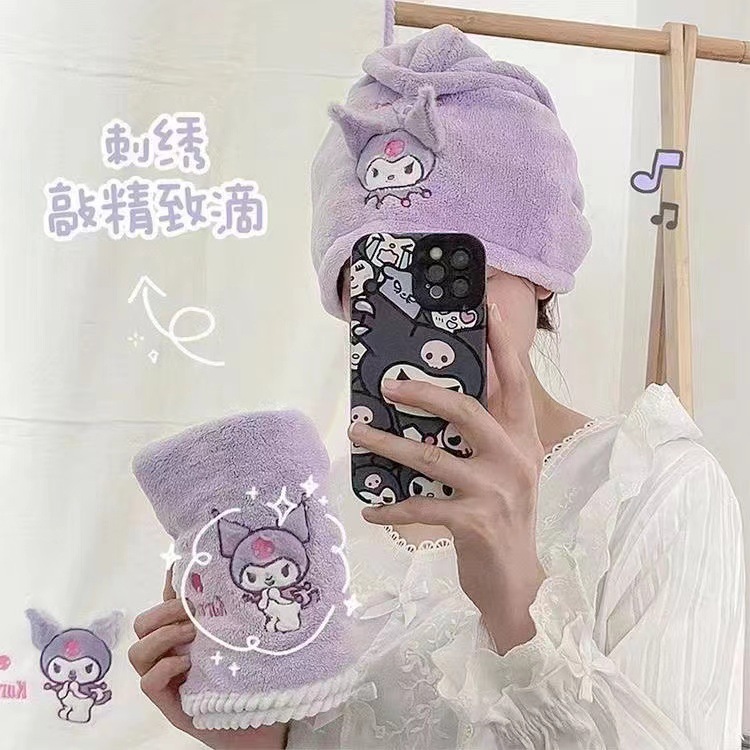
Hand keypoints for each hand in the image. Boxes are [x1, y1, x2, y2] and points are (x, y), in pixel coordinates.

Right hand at [128, 569, 287, 749]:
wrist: (258, 721)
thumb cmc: (247, 674)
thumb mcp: (237, 635)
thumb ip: (224, 610)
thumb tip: (221, 572)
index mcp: (184, 632)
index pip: (166, 602)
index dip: (169, 583)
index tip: (181, 566)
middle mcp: (170, 651)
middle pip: (143, 624)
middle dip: (164, 612)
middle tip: (191, 611)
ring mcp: (166, 677)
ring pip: (137, 651)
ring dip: (163, 636)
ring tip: (192, 634)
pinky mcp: (168, 703)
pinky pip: (147, 682)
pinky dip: (164, 667)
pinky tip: (186, 664)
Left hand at [349, 304, 546, 651]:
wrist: (518, 585)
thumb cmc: (504, 521)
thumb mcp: (504, 472)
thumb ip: (484, 439)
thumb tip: (435, 402)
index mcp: (522, 439)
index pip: (513, 382)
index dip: (499, 346)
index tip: (484, 309)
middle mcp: (515, 457)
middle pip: (467, 410)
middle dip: (424, 393)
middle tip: (387, 385)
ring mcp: (497, 490)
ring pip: (432, 457)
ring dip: (388, 444)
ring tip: (356, 432)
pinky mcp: (475, 522)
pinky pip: (422, 506)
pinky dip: (392, 507)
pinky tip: (370, 509)